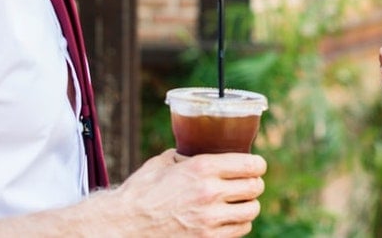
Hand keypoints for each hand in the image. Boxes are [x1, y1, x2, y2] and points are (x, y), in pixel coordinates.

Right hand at [101, 149, 266, 235]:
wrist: (123, 225)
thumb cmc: (139, 193)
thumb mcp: (161, 163)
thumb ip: (183, 156)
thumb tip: (192, 151)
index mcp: (202, 168)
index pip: (250, 165)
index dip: (258, 165)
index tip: (257, 166)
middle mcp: (210, 192)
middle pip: (255, 187)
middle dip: (254, 184)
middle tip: (249, 184)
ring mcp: (210, 219)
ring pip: (251, 211)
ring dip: (248, 205)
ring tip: (240, 203)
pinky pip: (240, 230)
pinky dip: (239, 224)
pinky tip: (230, 219)